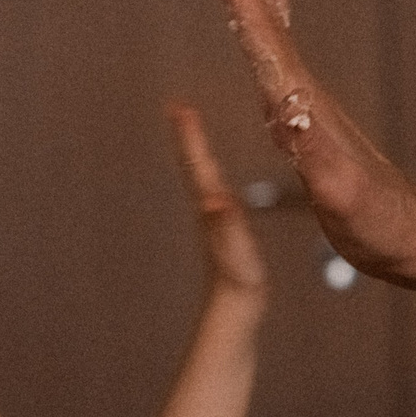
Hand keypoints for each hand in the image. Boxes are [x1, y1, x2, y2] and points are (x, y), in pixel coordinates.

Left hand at [165, 101, 266, 312]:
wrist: (234, 310)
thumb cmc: (236, 281)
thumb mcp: (235, 251)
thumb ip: (225, 226)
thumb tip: (214, 200)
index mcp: (213, 207)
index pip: (199, 164)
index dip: (190, 135)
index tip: (178, 106)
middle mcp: (210, 208)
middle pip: (196, 164)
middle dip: (188, 135)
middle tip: (179, 107)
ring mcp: (216, 219)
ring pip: (203, 176)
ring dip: (197, 150)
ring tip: (192, 129)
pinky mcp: (225, 229)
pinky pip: (215, 191)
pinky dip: (212, 173)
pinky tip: (217, 178)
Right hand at [196, 0, 415, 282]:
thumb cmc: (380, 227)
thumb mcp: (346, 201)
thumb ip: (320, 164)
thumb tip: (290, 117)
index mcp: (302, 103)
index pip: (260, 29)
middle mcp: (303, 88)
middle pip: (264, 6)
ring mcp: (308, 94)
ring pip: (271, 15)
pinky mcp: (312, 108)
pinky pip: (281, 42)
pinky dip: (273, 6)